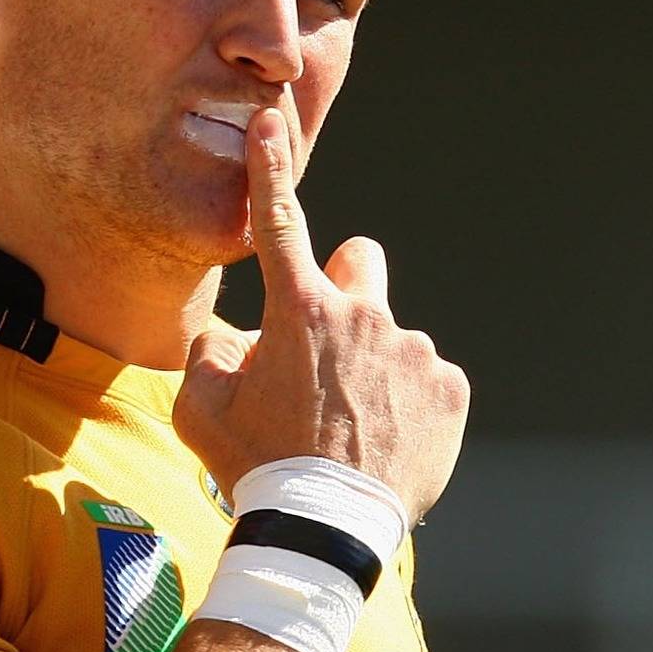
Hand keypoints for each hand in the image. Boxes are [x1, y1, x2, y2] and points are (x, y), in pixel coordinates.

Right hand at [173, 109, 469, 525]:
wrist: (321, 529)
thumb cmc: (254, 466)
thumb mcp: (202, 408)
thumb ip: (211, 353)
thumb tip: (236, 336)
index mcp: (299, 312)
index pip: (279, 223)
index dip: (270, 169)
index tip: (271, 121)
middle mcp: (364, 316)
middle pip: (361, 262)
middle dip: (347, 288)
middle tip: (328, 348)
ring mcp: (414, 351)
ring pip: (392, 336)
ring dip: (374, 365)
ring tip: (351, 428)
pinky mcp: (450, 389)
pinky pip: (427, 379)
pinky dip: (408, 403)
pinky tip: (384, 443)